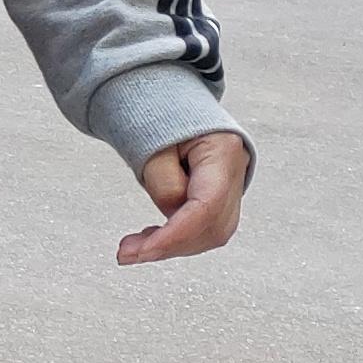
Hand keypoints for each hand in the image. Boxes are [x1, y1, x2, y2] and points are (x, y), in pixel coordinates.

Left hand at [118, 128, 251, 263]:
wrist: (177, 107)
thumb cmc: (162, 121)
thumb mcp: (152, 144)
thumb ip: (163, 181)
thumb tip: (172, 216)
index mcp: (223, 151)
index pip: (206, 206)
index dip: (176, 234)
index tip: (143, 251)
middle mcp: (236, 174)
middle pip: (212, 226)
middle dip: (170, 245)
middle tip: (126, 254)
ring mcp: (234, 189)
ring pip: (211, 234)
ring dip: (171, 246)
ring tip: (131, 248)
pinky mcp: (222, 201)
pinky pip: (204, 228)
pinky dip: (177, 239)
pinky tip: (150, 240)